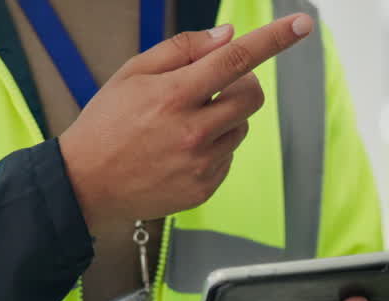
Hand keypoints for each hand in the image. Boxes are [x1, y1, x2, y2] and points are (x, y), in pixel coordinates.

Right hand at [59, 15, 313, 237]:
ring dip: (225, 119)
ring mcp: (201, 164)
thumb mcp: (132, 73)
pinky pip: (227, 158)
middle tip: (212, 88)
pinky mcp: (204, 189)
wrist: (86, 185)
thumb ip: (181, 50)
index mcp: (175, 96)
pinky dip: (212, 149)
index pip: (236, 59)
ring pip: (241, 128)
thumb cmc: (107, 123)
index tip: (302, 24)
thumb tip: (228, 37)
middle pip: (252, 96)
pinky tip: (178, 153)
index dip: (273, 39)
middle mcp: (194, 132)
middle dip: (241, 85)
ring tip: (183, 126)